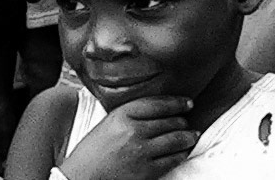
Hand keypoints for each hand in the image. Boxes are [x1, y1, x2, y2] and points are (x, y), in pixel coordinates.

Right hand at [58, 96, 197, 179]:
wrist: (82, 177)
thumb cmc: (94, 150)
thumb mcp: (109, 123)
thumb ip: (132, 113)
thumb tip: (162, 107)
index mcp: (122, 114)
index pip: (157, 103)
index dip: (177, 102)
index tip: (187, 103)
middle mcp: (132, 131)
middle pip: (169, 121)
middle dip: (183, 121)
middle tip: (188, 122)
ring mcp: (140, 152)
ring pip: (175, 139)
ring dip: (188, 137)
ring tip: (192, 135)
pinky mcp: (146, 171)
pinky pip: (172, 159)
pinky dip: (181, 154)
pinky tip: (183, 151)